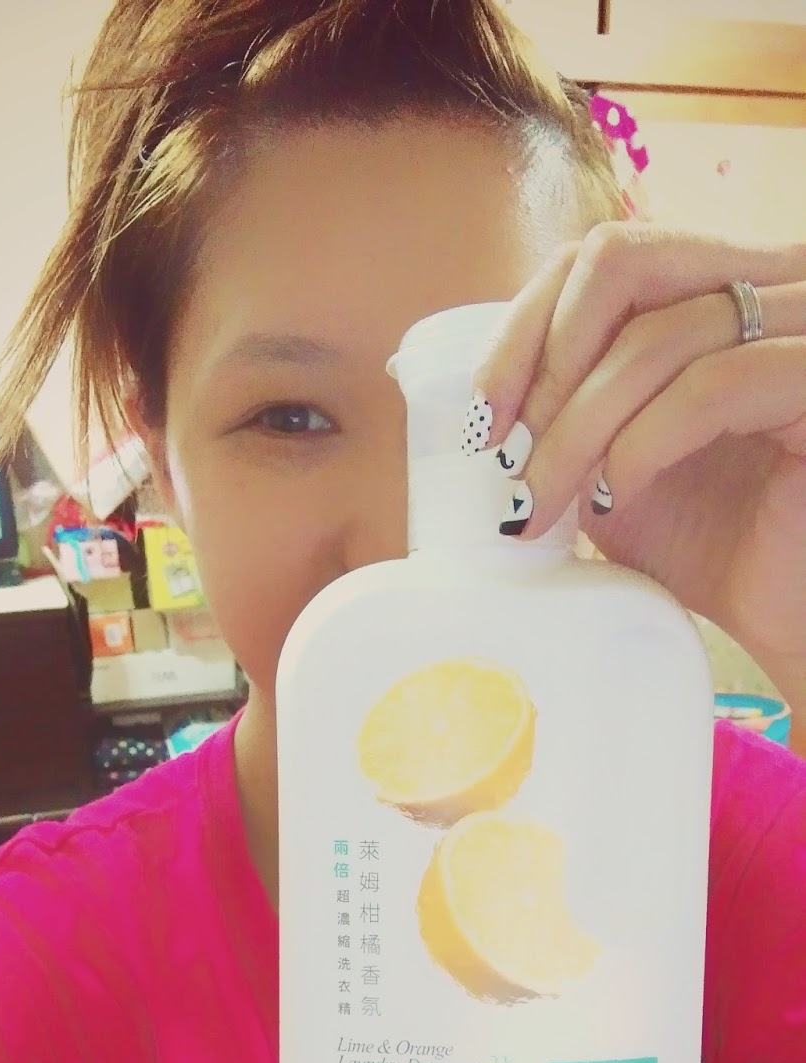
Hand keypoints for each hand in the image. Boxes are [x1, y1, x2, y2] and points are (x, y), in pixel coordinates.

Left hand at [471, 225, 805, 715]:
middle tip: (511, 456)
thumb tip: (484, 408)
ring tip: (545, 499)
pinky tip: (615, 495)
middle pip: (622, 263)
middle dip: (544, 366)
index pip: (605, 256)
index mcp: (726, 281)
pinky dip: (642, 443)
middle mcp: (778, 280)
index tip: (481, 417)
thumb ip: (574, 413)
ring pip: (657, 334)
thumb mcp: (623, 464)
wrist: (795, 613)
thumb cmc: (724, 546)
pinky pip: (712, 387)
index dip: (525, 327)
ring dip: (576, 426)